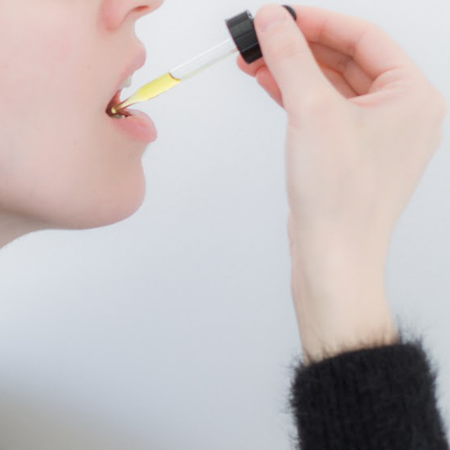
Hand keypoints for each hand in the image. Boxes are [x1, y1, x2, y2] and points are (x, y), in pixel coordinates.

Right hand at [238, 5, 446, 361]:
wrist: (332, 256)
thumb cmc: (341, 198)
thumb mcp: (311, 112)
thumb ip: (290, 57)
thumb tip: (273, 20)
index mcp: (412, 96)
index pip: (364, 37)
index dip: (318, 22)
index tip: (281, 16)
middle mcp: (400, 112)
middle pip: (345, 58)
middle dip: (299, 46)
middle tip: (262, 35)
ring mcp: (374, 134)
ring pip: (330, 84)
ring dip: (292, 69)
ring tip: (254, 58)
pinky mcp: (348, 152)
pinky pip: (322, 109)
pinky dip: (294, 94)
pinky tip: (267, 82)